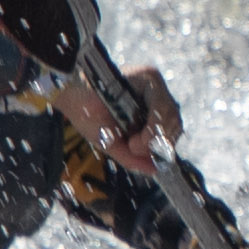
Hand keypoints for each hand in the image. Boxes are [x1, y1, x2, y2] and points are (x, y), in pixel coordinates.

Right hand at [39, 58, 170, 162]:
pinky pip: (163, 105)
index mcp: (148, 111)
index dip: (164, 148)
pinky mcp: (149, 77)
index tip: (144, 155)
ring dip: (155, 139)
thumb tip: (156, 170)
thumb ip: (134, 159)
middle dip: (159, 145)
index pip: (172, 132)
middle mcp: (154, 97)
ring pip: (173, 116)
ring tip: (132, 143)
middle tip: (134, 148)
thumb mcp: (112, 145)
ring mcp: (154, 86)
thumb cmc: (89, 117)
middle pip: (176, 124)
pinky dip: (154, 127)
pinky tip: (138, 136)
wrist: (72, 97)